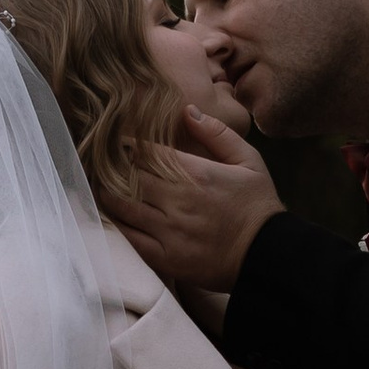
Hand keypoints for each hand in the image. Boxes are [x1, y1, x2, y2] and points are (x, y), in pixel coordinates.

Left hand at [117, 107, 286, 292]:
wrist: (268, 256)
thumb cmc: (258, 205)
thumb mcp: (248, 160)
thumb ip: (216, 133)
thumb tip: (187, 110)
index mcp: (196, 174)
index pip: (147, 152)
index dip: (126, 145)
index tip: (117, 141)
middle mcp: (178, 201)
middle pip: (128, 177)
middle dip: (111, 167)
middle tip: (100, 161)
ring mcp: (169, 231)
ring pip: (122, 206)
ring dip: (107, 193)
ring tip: (100, 184)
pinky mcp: (165, 258)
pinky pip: (129, 238)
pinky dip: (115, 223)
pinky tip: (110, 214)